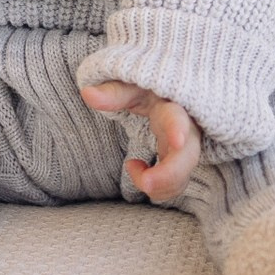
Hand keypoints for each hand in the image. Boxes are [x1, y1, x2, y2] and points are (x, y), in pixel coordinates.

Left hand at [79, 80, 202, 202]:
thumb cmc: (146, 89)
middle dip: (169, 175)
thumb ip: (112, 92)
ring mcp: (184, 151)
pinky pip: (174, 184)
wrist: (164, 95)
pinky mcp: (179, 164)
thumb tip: (86, 93)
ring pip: (182, 177)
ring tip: (130, 167)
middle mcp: (185, 131)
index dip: (178, 129)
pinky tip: (134, 168)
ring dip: (160, 187)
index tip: (177, 141)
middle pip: (188, 157)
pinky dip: (157, 188)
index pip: (177, 118)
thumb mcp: (130, 87)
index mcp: (171, 107)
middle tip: (146, 184)